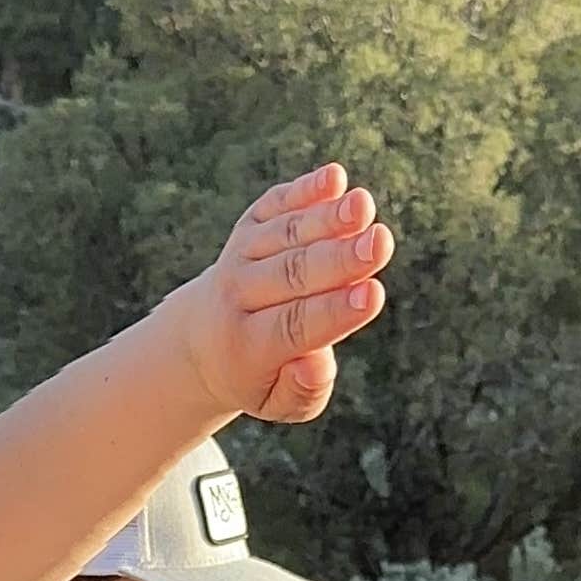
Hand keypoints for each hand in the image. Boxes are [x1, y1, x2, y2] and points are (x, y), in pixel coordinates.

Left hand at [143, 166, 391, 425]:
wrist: (200, 337)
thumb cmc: (258, 374)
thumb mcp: (278, 403)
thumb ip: (303, 392)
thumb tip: (315, 363)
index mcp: (248, 345)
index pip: (295, 325)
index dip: (335, 309)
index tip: (372, 293)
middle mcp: (237, 295)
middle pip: (293, 273)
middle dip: (339, 258)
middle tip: (380, 243)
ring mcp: (240, 256)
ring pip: (285, 235)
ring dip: (326, 217)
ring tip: (363, 203)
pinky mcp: (249, 226)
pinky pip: (274, 207)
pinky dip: (302, 191)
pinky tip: (335, 176)